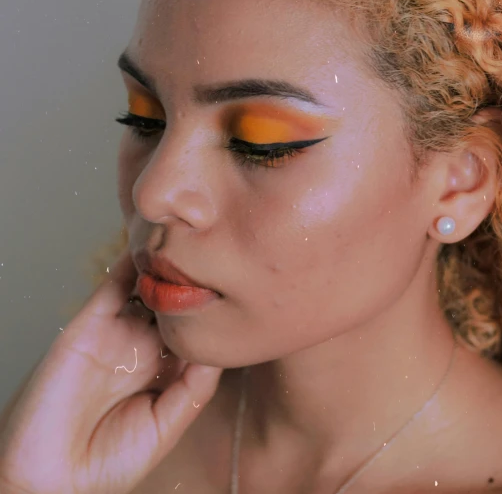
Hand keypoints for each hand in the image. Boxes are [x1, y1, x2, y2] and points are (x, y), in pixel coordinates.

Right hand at [0, 249, 222, 493]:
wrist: (50, 478)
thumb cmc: (107, 464)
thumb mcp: (164, 427)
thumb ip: (193, 389)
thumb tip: (221, 350)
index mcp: (164, 371)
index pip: (195, 330)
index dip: (215, 311)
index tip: (242, 288)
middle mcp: (143, 348)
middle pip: (174, 303)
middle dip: (194, 281)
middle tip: (220, 253)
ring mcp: (116, 333)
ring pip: (145, 288)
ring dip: (164, 266)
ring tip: (190, 240)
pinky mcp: (89, 325)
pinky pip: (112, 286)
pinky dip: (129, 264)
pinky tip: (150, 245)